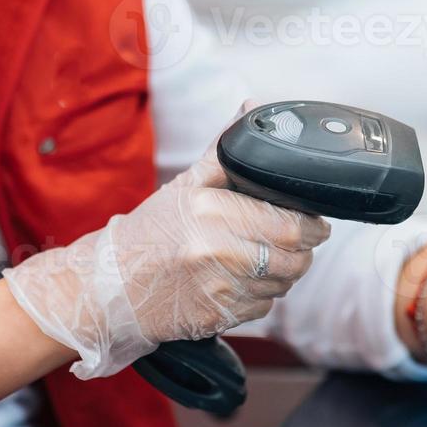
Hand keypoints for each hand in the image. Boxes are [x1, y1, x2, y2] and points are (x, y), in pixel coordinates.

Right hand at [3, 142, 330, 379]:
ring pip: (282, 285)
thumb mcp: (185, 186)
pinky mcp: (217, 317)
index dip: (312, 225)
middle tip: (296, 243)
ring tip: (261, 260)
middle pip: (295, 258)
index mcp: (214, 212)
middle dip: (303, 251)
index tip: (315, 223)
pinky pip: (262, 307)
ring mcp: (219, 288)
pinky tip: (239, 282)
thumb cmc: (149, 233)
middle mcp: (219, 251)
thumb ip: (224, 153)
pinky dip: (260, 296)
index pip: (291, 224)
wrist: (110, 286)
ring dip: (283, 274)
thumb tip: (251, 109)